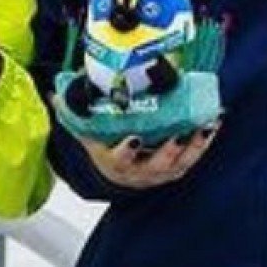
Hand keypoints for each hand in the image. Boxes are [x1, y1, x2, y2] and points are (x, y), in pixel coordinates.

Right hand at [73, 121, 219, 189]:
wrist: (115, 170)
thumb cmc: (102, 146)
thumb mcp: (85, 131)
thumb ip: (72, 112)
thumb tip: (54, 93)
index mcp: (114, 163)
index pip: (119, 160)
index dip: (126, 152)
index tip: (133, 138)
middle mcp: (138, 173)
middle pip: (156, 166)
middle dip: (168, 151)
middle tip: (180, 133)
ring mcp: (159, 174)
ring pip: (178, 165)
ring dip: (193, 146)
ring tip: (205, 124)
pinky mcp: (175, 170)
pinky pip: (192, 159)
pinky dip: (203, 143)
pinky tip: (212, 124)